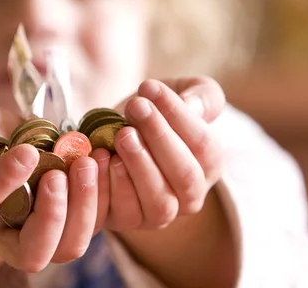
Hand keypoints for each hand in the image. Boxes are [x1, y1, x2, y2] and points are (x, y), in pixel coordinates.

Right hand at [0, 107, 99, 271]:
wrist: (17, 148)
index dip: (4, 181)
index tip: (27, 152)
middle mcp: (6, 234)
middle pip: (30, 253)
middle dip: (50, 215)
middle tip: (58, 174)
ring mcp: (45, 237)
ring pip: (67, 247)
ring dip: (82, 207)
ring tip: (86, 163)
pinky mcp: (74, 227)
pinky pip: (94, 227)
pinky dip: (103, 197)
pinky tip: (102, 162)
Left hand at [91, 76, 225, 230]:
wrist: (113, 135)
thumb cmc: (155, 113)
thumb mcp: (182, 93)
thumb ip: (200, 95)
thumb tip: (192, 105)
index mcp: (209, 166)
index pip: (203, 145)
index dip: (178, 115)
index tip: (149, 87)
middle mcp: (188, 198)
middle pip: (184, 176)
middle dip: (159, 137)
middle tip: (136, 107)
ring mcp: (155, 215)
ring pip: (158, 203)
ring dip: (138, 165)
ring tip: (121, 133)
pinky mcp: (121, 221)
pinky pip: (118, 213)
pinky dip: (108, 184)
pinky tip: (98, 155)